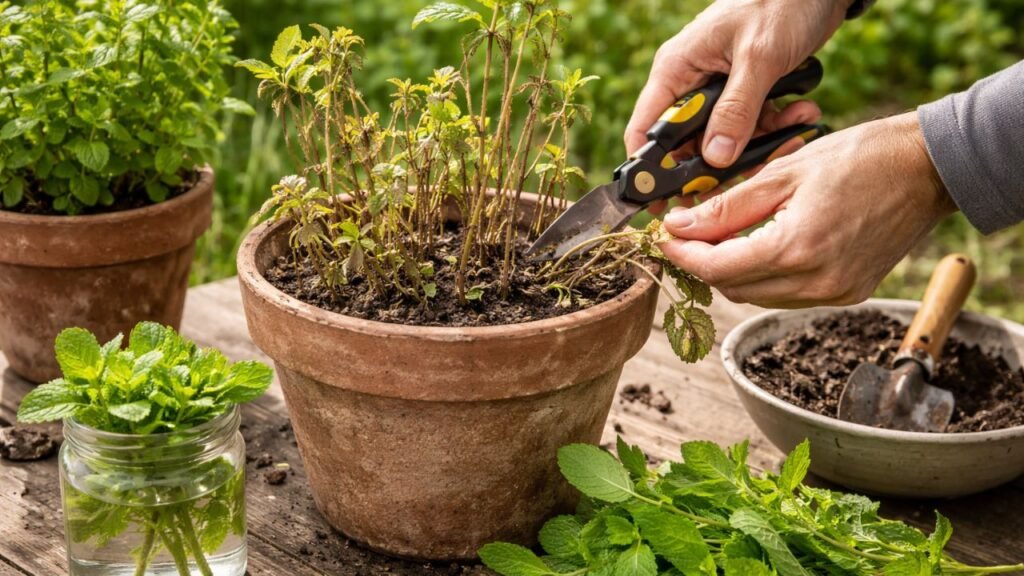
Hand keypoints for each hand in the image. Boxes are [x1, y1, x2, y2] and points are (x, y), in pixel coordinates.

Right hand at [625, 0, 850, 165]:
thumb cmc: (781, 2)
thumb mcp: (759, 58)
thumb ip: (736, 111)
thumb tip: (713, 160)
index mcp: (676, 69)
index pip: (646, 129)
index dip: (650, 169)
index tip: (663, 202)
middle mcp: (691, 81)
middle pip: (688, 142)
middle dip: (720, 161)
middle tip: (747, 177)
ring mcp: (719, 87)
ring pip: (725, 138)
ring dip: (760, 141)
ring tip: (796, 125)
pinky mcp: (746, 90)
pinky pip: (752, 123)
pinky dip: (777, 125)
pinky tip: (804, 113)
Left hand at [658, 112, 957, 307]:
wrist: (929, 168)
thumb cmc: (860, 157)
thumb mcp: (784, 172)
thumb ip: (727, 206)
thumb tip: (679, 226)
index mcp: (797, 248)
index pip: (716, 269)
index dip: (681, 255)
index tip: (663, 236)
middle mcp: (815, 282)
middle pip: (732, 289)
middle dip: (702, 263)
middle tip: (685, 232)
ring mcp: (834, 293)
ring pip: (757, 295)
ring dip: (731, 271)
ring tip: (719, 236)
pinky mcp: (847, 294)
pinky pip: (787, 294)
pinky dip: (764, 274)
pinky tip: (759, 244)